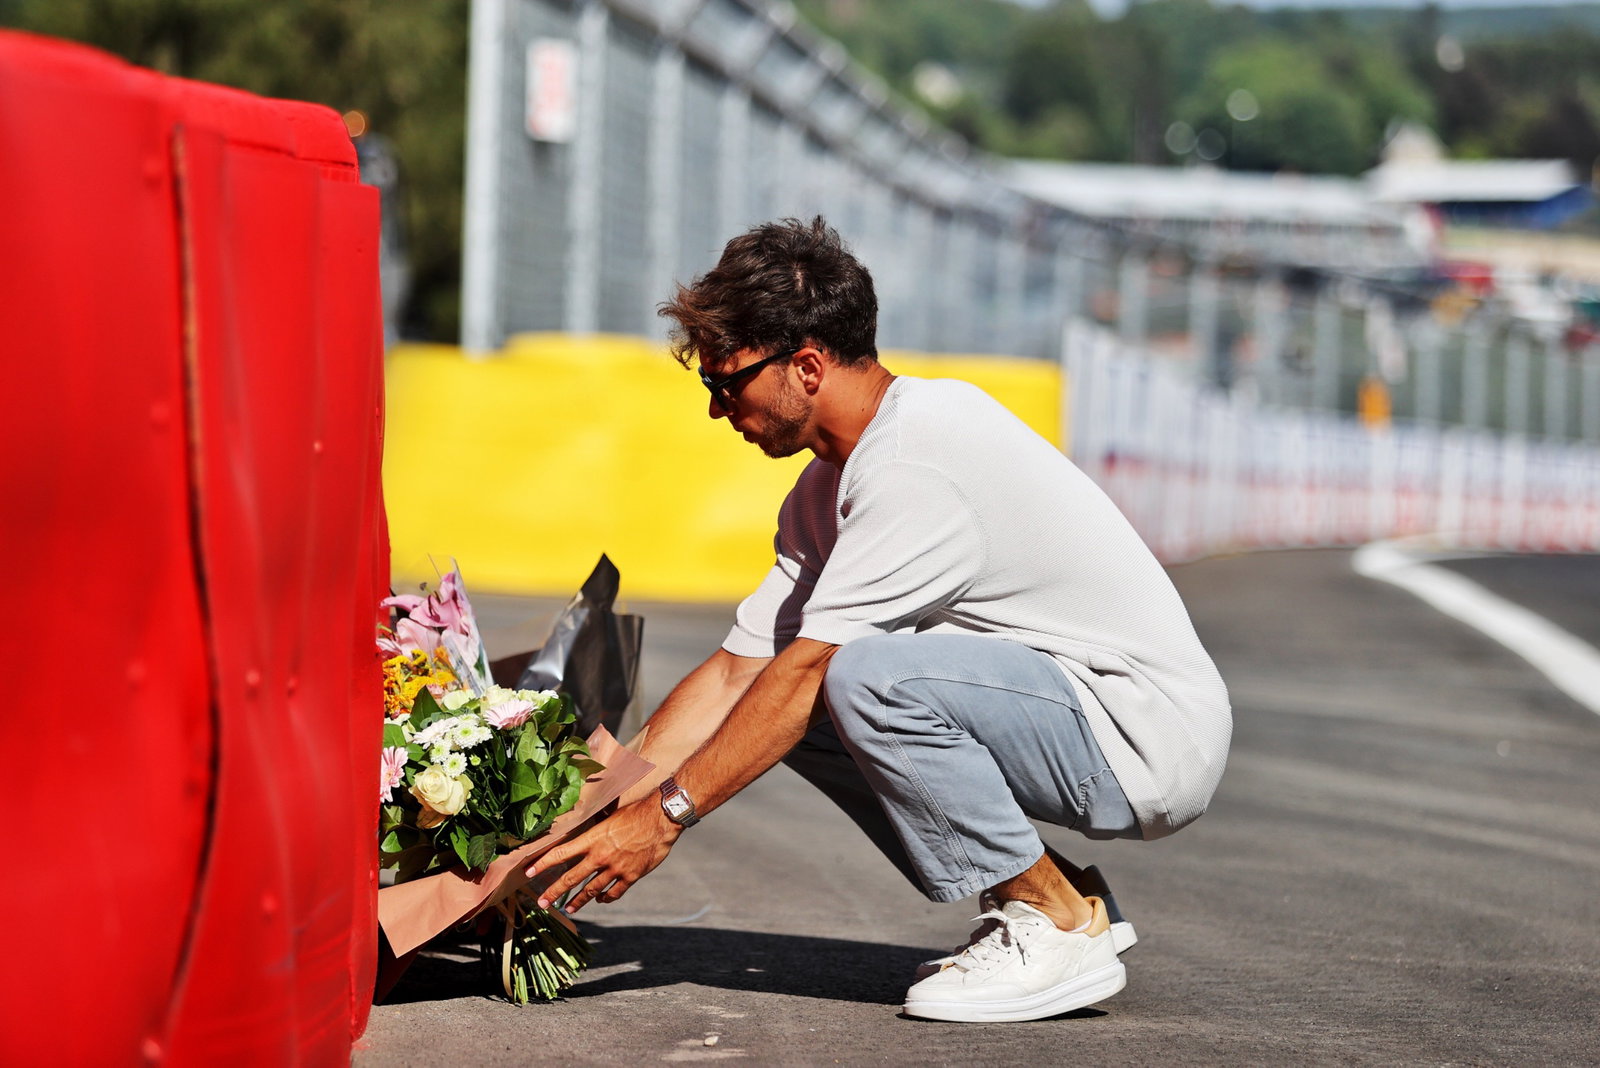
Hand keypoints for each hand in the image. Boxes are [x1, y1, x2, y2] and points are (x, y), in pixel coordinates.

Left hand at [528, 798, 679, 913]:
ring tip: (568, 909)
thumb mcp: (610, 817)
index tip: (529, 872)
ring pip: (591, 890)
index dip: (543, 863)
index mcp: (592, 839)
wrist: (661, 819)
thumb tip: (584, 829)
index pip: (561, 853)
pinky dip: (605, 898)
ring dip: (578, 900)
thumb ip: (596, 829)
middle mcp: (600, 856)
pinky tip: (601, 899)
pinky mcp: (631, 876)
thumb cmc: (636, 812)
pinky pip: (614, 892)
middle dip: (554, 892)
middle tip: (542, 903)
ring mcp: (615, 868)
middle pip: (571, 878)